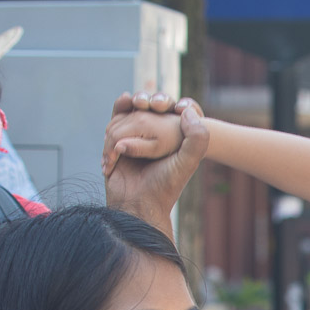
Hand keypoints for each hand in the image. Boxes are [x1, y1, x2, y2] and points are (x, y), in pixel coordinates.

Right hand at [103, 93, 208, 229]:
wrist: (138, 207)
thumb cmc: (165, 187)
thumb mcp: (188, 162)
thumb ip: (197, 138)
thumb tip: (187, 111)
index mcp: (168, 141)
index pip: (164, 110)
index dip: (163, 101)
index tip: (165, 103)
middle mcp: (150, 141)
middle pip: (143, 110)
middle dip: (143, 102)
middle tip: (147, 104)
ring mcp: (131, 143)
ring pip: (125, 116)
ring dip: (127, 113)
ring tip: (136, 113)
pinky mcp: (114, 148)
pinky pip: (112, 126)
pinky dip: (114, 122)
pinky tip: (121, 114)